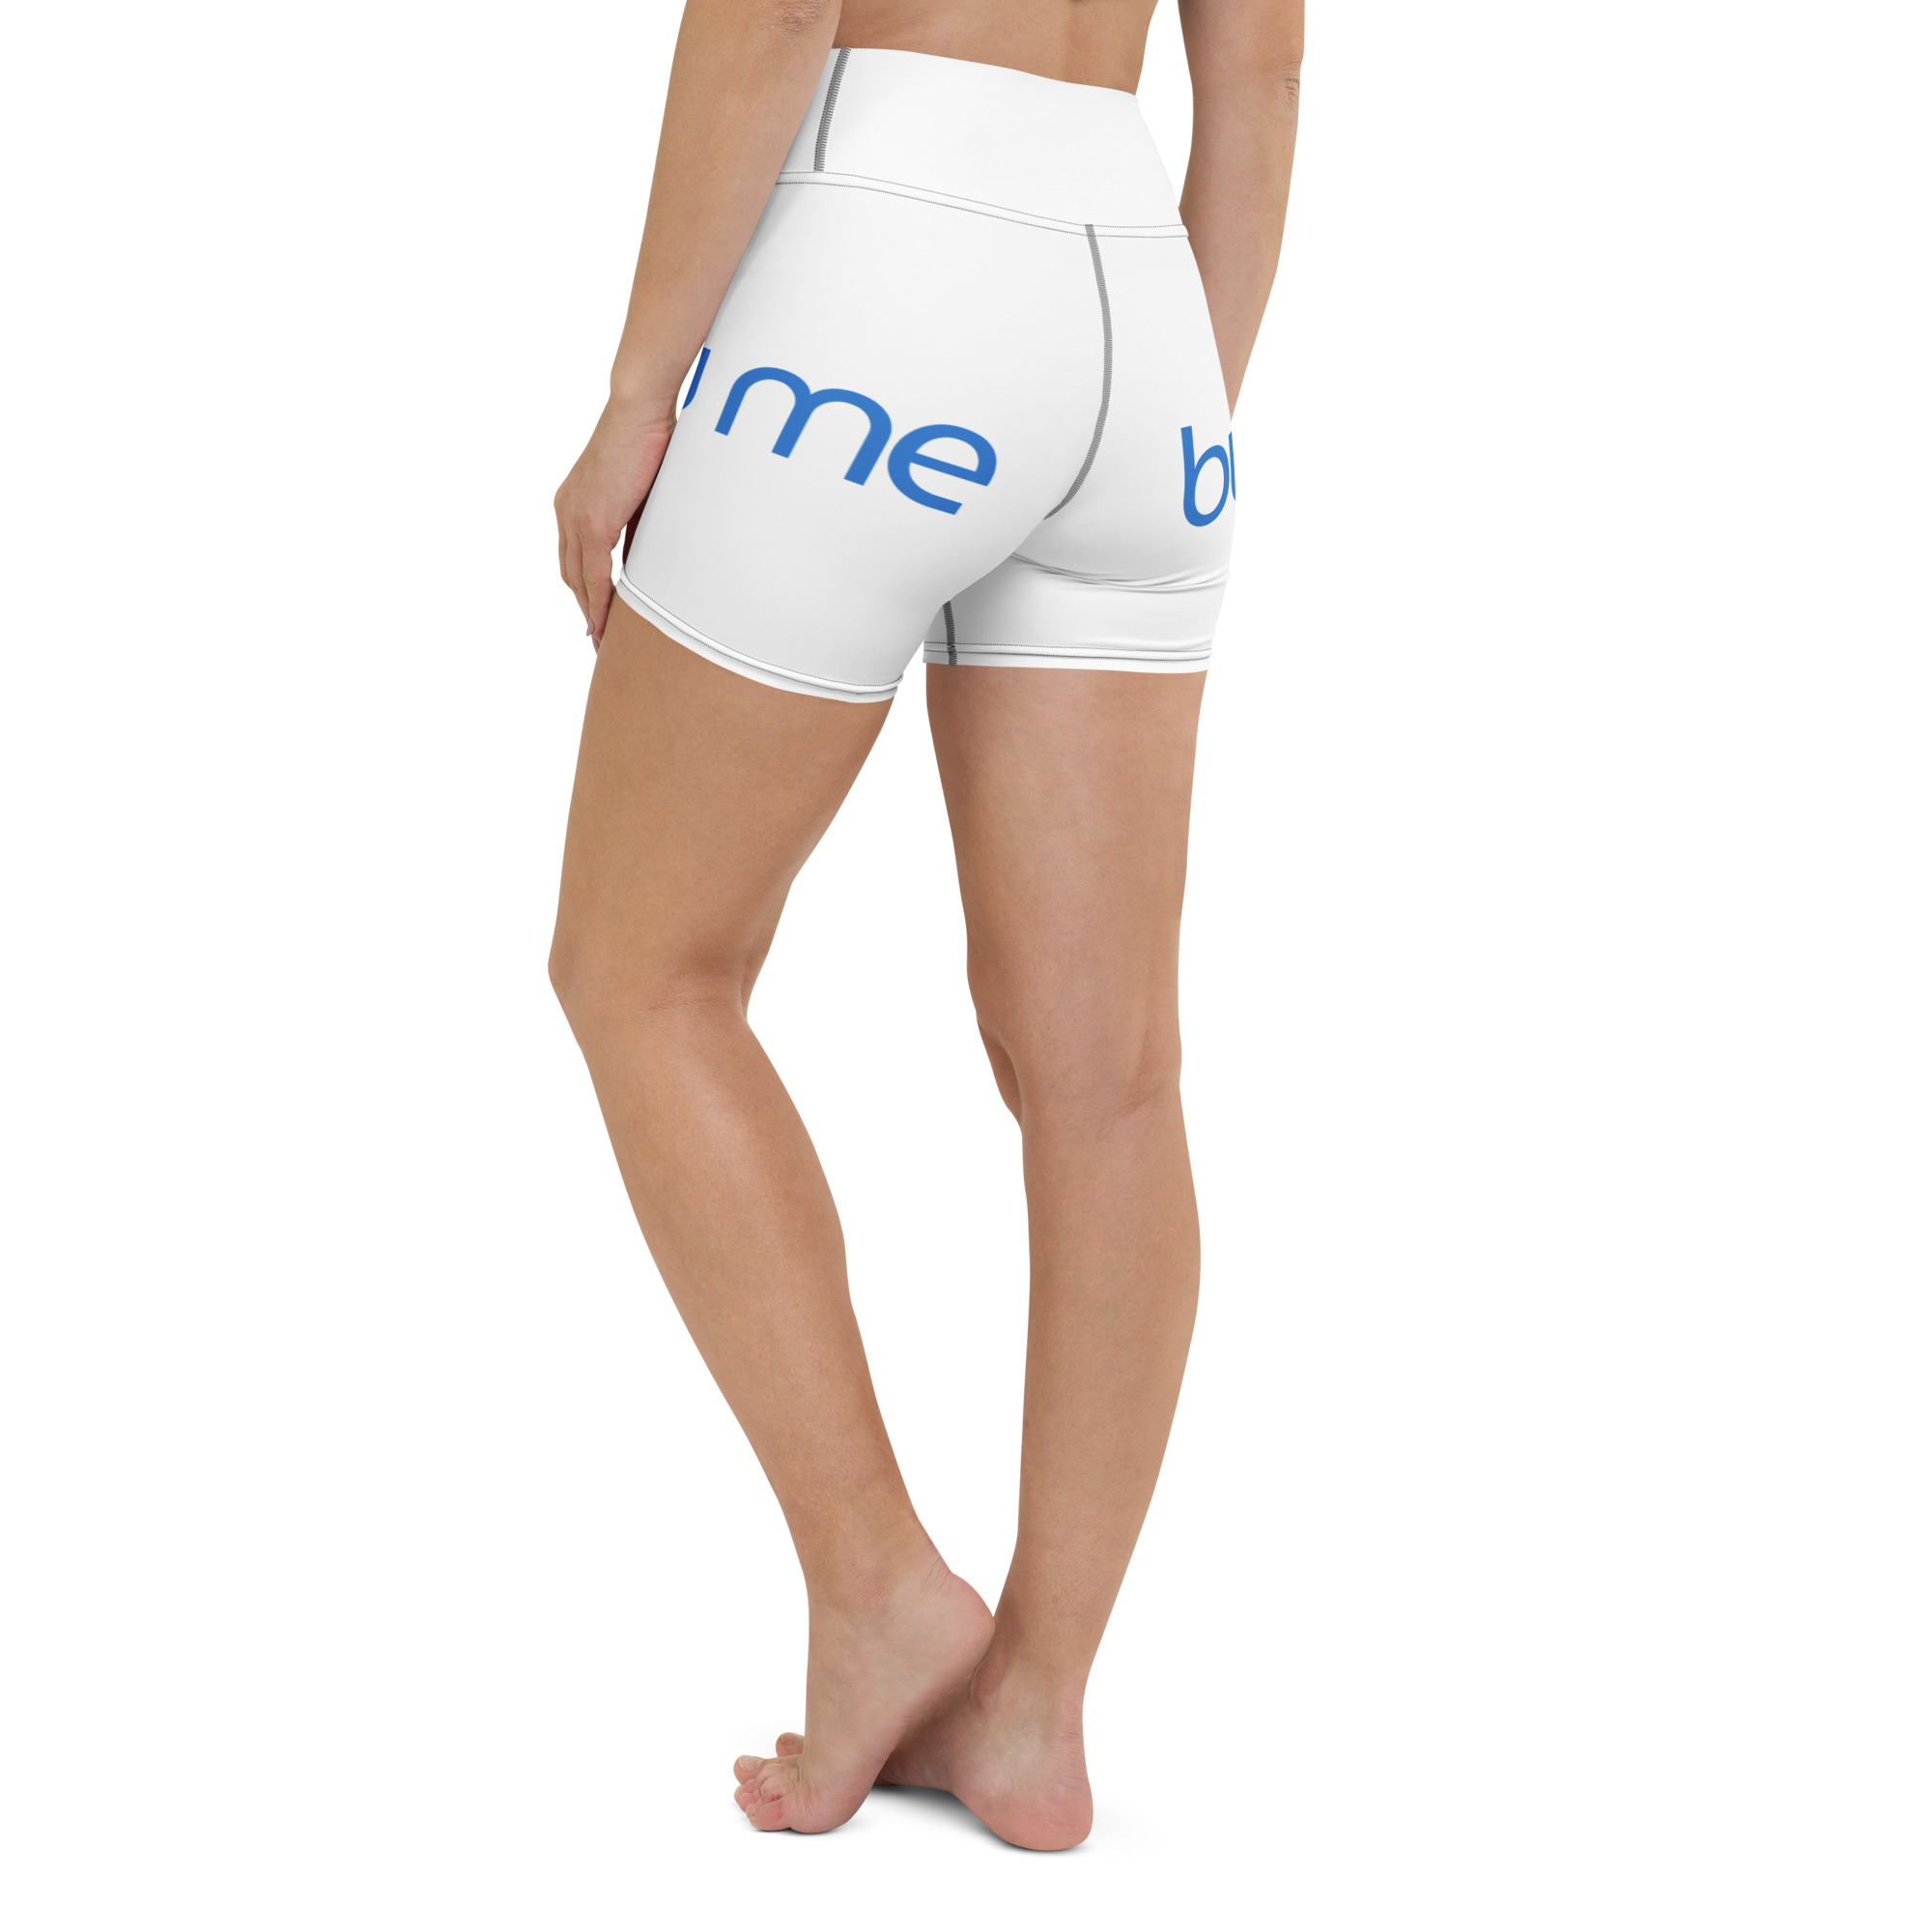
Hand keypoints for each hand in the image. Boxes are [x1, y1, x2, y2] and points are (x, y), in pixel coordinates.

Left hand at [554, 395, 676, 646]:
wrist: (640, 409)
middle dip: (583, 608)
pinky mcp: (593, 521)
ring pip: (577, 579)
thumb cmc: (647, 438)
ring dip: (589, 613)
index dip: (583, 589)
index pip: (574, 557)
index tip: (594, 616)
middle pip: (570, 574)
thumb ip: (636, 523)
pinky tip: (604, 623)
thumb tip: (647, 549)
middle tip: (598, 637)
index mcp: (574, 502)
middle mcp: (567, 511)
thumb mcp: (641, 490)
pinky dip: (598, 602)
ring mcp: (576, 516)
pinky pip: (594, 574)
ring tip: (602, 639)